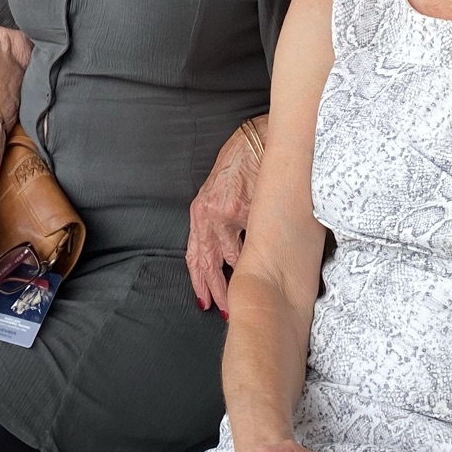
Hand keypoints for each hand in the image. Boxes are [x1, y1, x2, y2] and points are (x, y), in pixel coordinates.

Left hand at [186, 120, 261, 313]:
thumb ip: (219, 219)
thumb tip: (228, 251)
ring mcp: (224, 213)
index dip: (198, 280)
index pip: (194, 254)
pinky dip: (252, 259)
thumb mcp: (219, 193)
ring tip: (242, 297)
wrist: (258, 140)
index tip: (204, 301)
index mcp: (199, 212)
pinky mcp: (243, 210)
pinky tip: (257, 273)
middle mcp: (206, 215)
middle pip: (206, 262)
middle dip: (214, 290)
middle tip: (223, 311)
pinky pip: (248, 243)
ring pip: (228, 258)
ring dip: (235, 280)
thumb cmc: (241, 165)